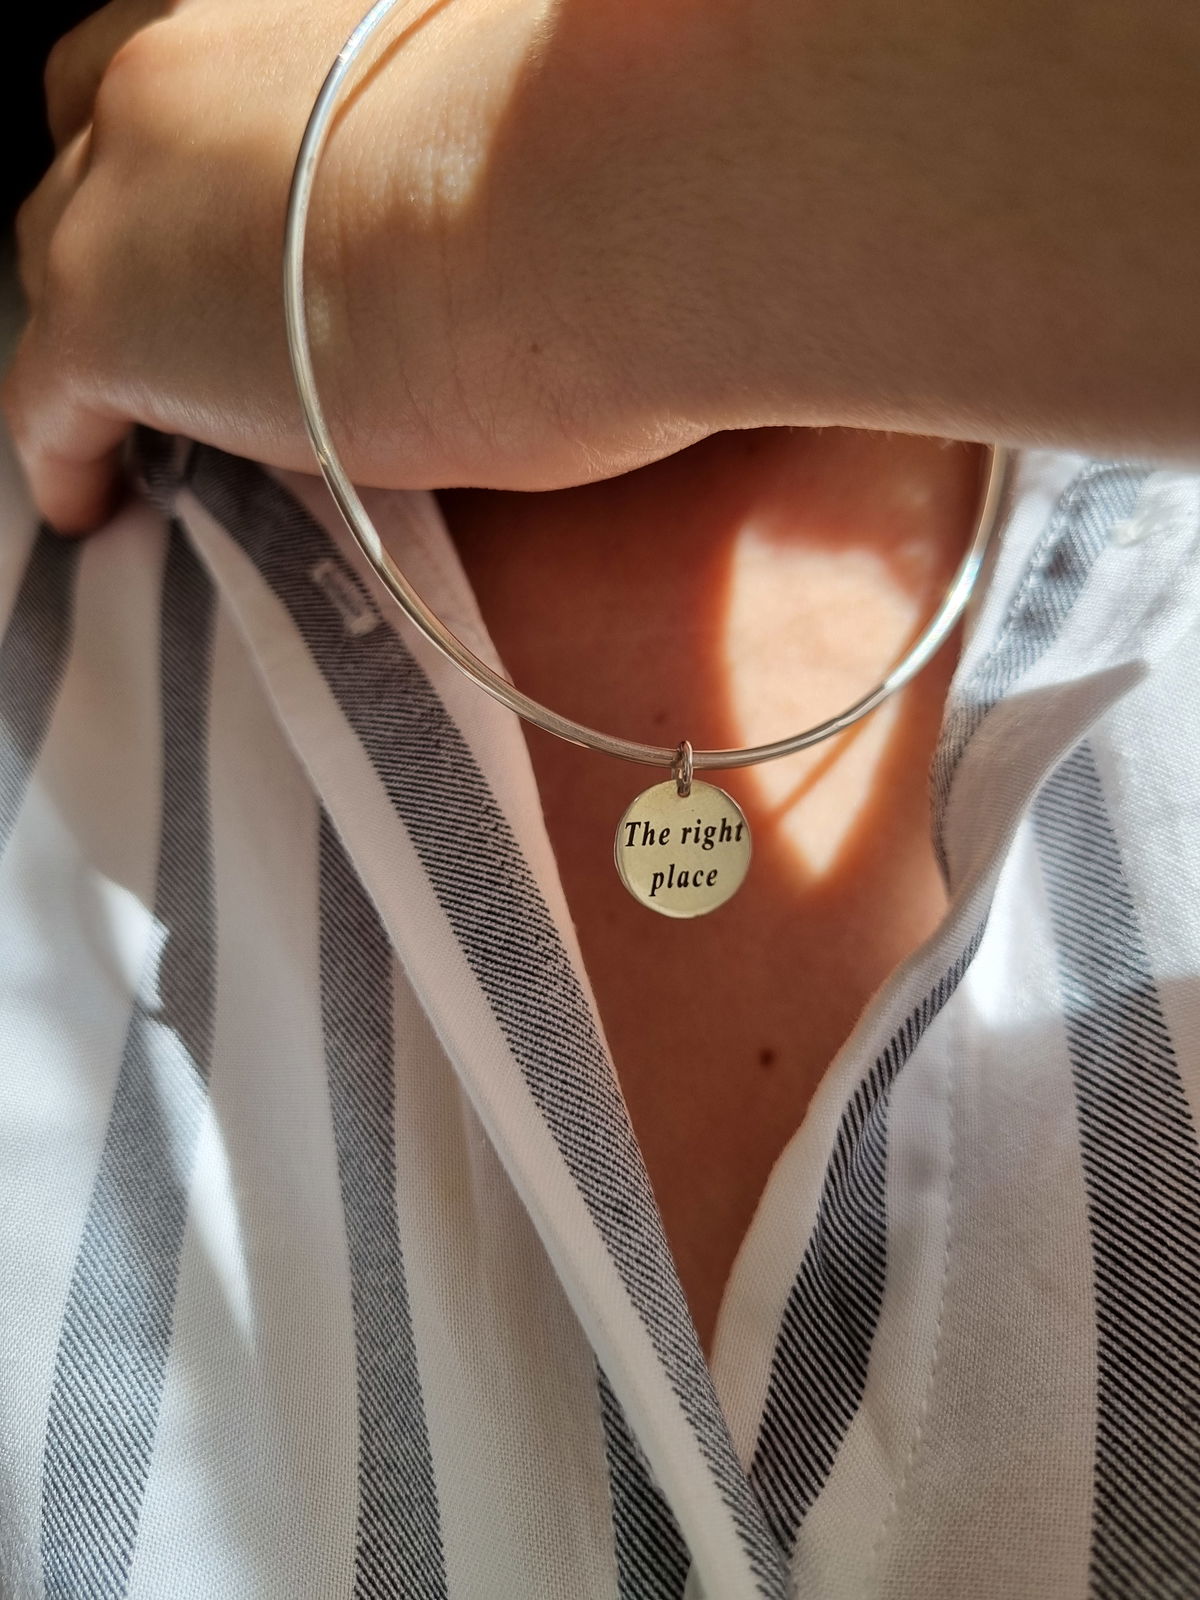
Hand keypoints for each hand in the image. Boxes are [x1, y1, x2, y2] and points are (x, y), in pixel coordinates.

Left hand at [4, 0, 765, 528]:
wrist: (584, 210)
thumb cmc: (607, 157)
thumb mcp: (515, 111)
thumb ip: (451, 139)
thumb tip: (499, 204)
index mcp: (283, 15)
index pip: (186, 77)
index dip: (192, 159)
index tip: (228, 226)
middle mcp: (176, 65)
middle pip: (97, 158)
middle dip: (126, 233)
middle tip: (181, 321)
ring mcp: (123, 191)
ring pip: (63, 267)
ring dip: (103, 337)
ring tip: (136, 421)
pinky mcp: (106, 320)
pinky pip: (44, 403)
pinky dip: (64, 454)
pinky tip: (87, 503)